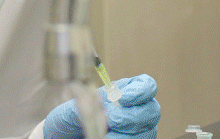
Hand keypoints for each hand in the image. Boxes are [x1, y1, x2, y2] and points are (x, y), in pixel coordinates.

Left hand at [44, 74, 160, 138]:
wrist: (66, 137)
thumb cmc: (68, 121)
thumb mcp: (70, 109)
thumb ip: (81, 103)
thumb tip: (91, 96)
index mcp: (123, 92)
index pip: (146, 85)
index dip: (141, 90)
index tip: (123, 98)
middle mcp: (134, 109)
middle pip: (152, 110)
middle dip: (134, 116)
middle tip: (113, 121)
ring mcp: (136, 129)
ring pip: (149, 131)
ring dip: (129, 135)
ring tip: (108, 136)